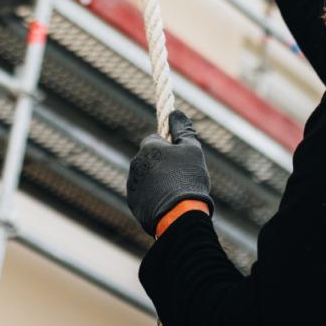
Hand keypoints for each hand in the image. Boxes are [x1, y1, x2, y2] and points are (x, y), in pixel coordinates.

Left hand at [127, 110, 212, 236]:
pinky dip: (152, 196)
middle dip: (160, 164)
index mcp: (148, 146)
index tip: (179, 157)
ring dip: (155, 180)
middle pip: (149, 159)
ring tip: (173, 191)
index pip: (155, 139)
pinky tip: (166, 202)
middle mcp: (135, 163)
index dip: (168, 147)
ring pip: (145, 176)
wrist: (179, 213)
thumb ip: (183, 130)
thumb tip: (176, 113)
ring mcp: (132, 184)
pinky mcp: (133, 202)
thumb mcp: (192, 148)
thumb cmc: (187, 176)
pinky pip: (143, 194)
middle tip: (179, 175)